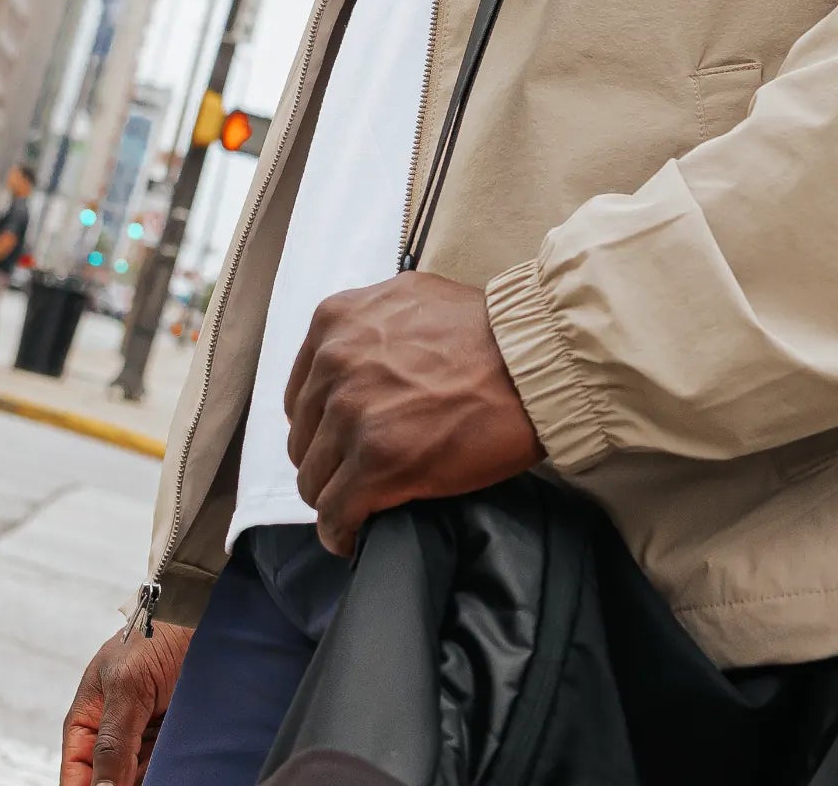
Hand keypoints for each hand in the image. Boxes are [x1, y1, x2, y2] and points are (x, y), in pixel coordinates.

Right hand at [60, 619, 191, 784]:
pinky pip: (161, 764)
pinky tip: (172, 769)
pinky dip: (166, 770)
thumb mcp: (127, 686)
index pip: (75, 776)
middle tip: (138, 780)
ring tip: (159, 765)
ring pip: (136, 777)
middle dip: (119, 785)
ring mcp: (141, 734)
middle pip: (107, 780)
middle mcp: (111, 732)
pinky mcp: (168, 734)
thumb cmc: (155, 636)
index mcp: (87, 720)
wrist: (200, 615)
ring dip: (145, 779)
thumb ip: (111, 740)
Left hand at [285, 270, 543, 555]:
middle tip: (363, 473)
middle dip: (330, 461)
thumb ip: (370, 330)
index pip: (302, 394)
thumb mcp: (412, 302)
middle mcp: (336, 362)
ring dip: (337, 497)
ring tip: (364, 505)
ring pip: (314, 481)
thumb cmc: (490, 332)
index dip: (323, 424)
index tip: (345, 441)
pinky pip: (335, 515)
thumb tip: (354, 365)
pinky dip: (342, 533)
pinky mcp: (376, 461)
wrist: (535, 359)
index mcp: (338, 321)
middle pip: (304, 439)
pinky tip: (357, 536)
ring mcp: (352, 414)